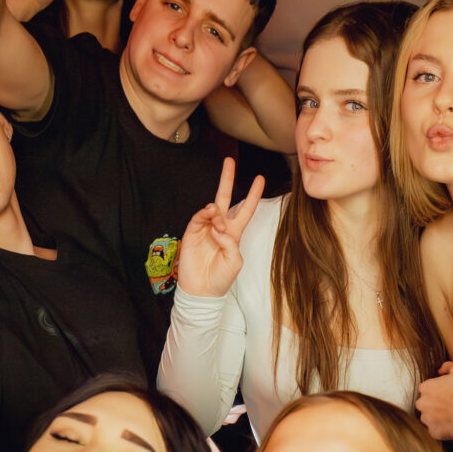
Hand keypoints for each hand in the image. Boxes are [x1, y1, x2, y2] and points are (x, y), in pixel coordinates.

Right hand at [176, 158, 264, 297]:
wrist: (201, 291)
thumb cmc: (221, 278)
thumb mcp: (235, 262)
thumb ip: (231, 243)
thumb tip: (219, 227)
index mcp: (234, 233)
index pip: (245, 210)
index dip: (253, 195)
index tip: (260, 179)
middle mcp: (220, 227)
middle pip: (224, 197)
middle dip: (227, 179)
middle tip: (229, 161)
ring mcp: (205, 228)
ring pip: (211, 208)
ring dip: (216, 209)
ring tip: (217, 218)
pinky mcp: (192, 232)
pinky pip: (198, 217)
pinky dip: (205, 215)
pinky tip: (210, 217)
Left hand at [417, 362, 452, 440]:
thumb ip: (446, 367)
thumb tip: (441, 370)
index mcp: (425, 388)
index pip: (427, 391)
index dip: (438, 393)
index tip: (447, 396)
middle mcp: (422, 404)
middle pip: (426, 405)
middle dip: (435, 406)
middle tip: (450, 407)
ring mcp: (427, 419)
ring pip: (429, 418)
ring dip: (438, 418)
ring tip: (452, 416)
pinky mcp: (434, 432)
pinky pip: (436, 431)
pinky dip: (443, 430)